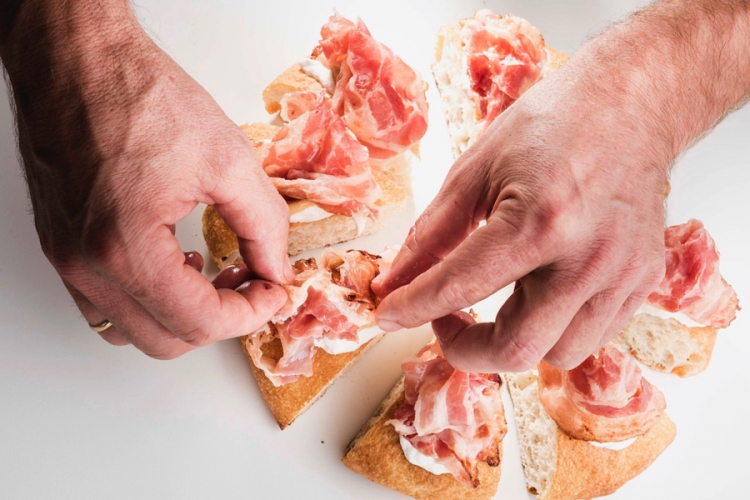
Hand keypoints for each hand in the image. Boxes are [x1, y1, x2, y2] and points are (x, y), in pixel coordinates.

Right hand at [4, 7, 292, 357]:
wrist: (77, 61)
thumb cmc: (139, 95)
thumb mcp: (228, 159)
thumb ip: (264, 224)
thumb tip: (276, 267)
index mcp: (125, 247)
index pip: (200, 322)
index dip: (251, 313)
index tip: (274, 290)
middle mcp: (85, 264)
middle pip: (166, 340)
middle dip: (221, 320)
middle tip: (252, 285)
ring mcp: (66, 259)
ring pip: (133, 331)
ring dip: (182, 317)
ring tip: (214, 273)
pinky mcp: (62, 247)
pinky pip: (105, 306)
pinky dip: (147, 301)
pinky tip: (174, 265)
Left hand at [374, 58, 670, 371]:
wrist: (631, 102)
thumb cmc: (551, 125)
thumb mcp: (475, 169)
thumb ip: (430, 233)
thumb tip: (394, 281)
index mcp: (540, 222)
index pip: (460, 288)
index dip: (412, 308)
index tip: (388, 315)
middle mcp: (588, 258)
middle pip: (516, 350)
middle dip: (464, 348)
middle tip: (444, 319)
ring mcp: (623, 275)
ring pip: (558, 355)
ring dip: (513, 342)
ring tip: (497, 302)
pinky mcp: (644, 281)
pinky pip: (593, 336)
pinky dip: (554, 330)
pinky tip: (537, 296)